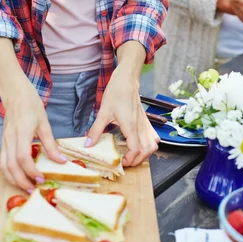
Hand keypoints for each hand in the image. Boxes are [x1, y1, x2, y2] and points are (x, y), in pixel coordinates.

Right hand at [0, 76, 65, 191]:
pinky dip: (9, 172)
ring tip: (26, 187)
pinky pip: (3, 161)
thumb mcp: (45, 123)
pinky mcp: (3, 142)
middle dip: (21, 181)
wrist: (15, 94)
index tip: (42, 179)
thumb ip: (51, 144)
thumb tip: (61, 161)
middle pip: (10, 166)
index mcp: (21, 133)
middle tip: (33, 190)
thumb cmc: (31, 106)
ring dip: (13, 179)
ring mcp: (4, 141)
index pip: (22, 157)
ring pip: (3, 166)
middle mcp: (9, 139)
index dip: (31, 171)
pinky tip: (19, 177)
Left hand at [85, 42, 159, 166]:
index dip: (131, 159)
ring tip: (134, 155)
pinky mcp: (146, 119)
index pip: (136, 148)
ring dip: (146, 153)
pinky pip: (153, 136)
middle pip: (148, 149)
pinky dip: (150, 144)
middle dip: (139, 159)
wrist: (127, 79)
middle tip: (127, 162)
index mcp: (131, 125)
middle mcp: (141, 126)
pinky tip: (140, 144)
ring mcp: (145, 123)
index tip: (121, 162)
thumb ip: (96, 130)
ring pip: (154, 143)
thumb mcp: (103, 112)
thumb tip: (88, 144)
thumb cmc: (116, 92)